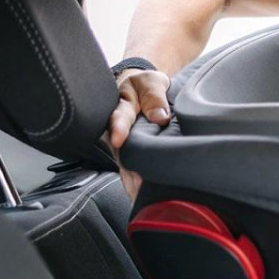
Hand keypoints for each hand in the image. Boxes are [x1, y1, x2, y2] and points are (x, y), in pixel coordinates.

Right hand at [108, 67, 170, 199]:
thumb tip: (160, 117)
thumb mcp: (151, 82)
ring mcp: (125, 141)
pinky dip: (135, 182)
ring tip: (138, 196)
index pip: (118, 117)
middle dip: (127, 167)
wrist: (144, 88)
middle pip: (121, 148)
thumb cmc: (147, 84)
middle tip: (135, 185)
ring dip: (132, 180)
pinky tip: (139, 196)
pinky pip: (132, 167)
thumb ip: (154, 96)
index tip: (119, 140)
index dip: (118, 128)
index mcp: (123, 106)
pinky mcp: (131, 152)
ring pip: (126, 162)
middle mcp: (120, 126)